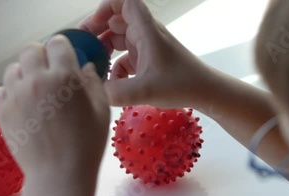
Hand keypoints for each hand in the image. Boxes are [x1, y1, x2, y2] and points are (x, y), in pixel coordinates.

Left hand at [0, 35, 109, 180]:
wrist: (59, 174)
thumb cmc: (86, 144)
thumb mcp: (101, 110)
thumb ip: (94, 83)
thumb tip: (85, 68)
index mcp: (64, 77)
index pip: (57, 43)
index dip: (62, 49)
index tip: (65, 59)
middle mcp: (36, 80)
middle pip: (30, 50)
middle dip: (41, 56)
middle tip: (49, 73)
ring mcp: (15, 95)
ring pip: (14, 68)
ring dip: (25, 74)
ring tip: (36, 91)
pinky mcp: (1, 110)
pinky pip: (2, 89)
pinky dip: (12, 92)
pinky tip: (25, 105)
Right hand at [79, 0, 211, 108]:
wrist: (206, 92)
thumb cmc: (182, 84)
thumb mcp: (146, 90)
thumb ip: (116, 92)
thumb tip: (92, 92)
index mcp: (146, 30)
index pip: (124, 1)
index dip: (105, 7)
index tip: (92, 25)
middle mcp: (145, 34)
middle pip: (115, 20)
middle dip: (96, 31)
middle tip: (82, 48)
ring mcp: (146, 48)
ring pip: (118, 40)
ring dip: (104, 50)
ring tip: (92, 66)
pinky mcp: (148, 62)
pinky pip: (125, 59)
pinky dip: (115, 68)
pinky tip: (112, 84)